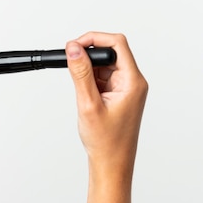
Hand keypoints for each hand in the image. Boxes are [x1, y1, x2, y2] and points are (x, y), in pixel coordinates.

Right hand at [65, 32, 147, 172]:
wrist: (111, 163)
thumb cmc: (106, 141)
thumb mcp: (88, 104)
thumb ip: (80, 74)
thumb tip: (73, 49)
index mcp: (132, 82)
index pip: (116, 44)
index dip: (94, 39)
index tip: (74, 45)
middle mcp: (132, 82)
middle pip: (110, 52)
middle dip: (88, 55)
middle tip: (70, 65)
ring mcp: (125, 88)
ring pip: (104, 65)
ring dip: (87, 70)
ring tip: (80, 91)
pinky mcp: (117, 94)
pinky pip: (102, 77)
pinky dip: (89, 80)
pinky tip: (84, 96)